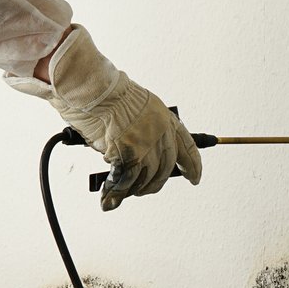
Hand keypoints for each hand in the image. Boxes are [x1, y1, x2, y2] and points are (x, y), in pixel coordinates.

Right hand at [7, 25, 200, 209]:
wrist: (93, 88)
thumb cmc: (107, 93)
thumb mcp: (137, 107)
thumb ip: (144, 129)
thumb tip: (139, 152)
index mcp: (166, 118)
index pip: (187, 147)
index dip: (193, 166)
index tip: (195, 178)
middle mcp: (161, 132)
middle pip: (165, 169)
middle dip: (153, 183)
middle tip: (143, 189)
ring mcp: (146, 144)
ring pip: (145, 178)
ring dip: (133, 189)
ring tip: (122, 192)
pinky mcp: (129, 154)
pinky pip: (124, 180)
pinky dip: (115, 192)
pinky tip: (109, 198)